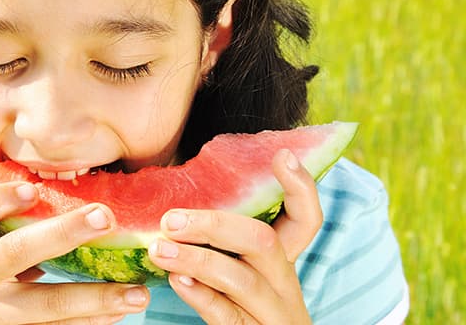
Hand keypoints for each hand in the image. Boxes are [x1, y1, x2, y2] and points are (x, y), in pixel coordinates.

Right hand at [0, 182, 149, 324]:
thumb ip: (1, 229)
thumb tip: (66, 198)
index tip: (32, 190)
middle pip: (16, 252)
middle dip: (64, 232)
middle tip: (106, 217)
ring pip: (47, 304)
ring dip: (98, 297)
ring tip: (138, 293)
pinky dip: (90, 321)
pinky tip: (116, 312)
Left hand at [146, 149, 322, 323]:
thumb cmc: (234, 308)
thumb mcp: (237, 271)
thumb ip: (220, 242)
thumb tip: (175, 207)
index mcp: (282, 262)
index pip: (306, 221)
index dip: (301, 189)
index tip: (282, 155)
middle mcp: (284, 285)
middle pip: (265, 242)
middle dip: (217, 224)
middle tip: (170, 218)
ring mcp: (273, 315)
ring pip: (243, 280)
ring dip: (197, 260)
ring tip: (159, 248)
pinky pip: (228, 316)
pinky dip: (201, 296)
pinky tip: (177, 281)